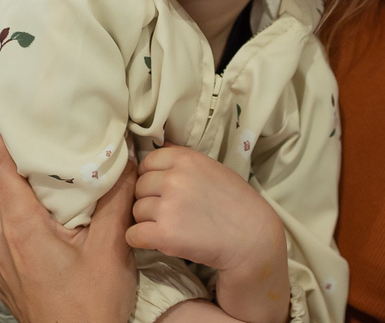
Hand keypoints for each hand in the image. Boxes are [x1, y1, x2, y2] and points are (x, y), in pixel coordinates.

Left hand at [0, 132, 136, 322]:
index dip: (6, 135)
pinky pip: (13, 232)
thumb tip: (128, 159)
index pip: (0, 166)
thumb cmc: (92, 306)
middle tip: (53, 133)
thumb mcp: (111, 248)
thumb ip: (118, 199)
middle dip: (26, 156)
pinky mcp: (11, 275)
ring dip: (30, 186)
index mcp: (21, 227)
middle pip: (4, 183)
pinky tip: (60, 213)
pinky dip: (31, 212)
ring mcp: (2, 261)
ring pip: (9, 208)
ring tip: (60, 169)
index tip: (23, 113)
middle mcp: (2, 240)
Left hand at [128, 145, 288, 322]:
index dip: (152, 176)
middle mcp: (174, 179)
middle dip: (149, 198)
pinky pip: (134, 234)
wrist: (251, 237)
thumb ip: (184, 158)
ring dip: (147, 220)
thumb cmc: (235, 202)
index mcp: (186, 159)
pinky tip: (156, 240)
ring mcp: (168, 206)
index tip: (162, 188)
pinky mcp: (164, 234)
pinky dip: (140, 239)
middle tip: (168, 210)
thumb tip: (159, 144)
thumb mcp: (212, 168)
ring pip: (136, 210)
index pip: (148, 162)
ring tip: (169, 225)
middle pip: (139, 186)